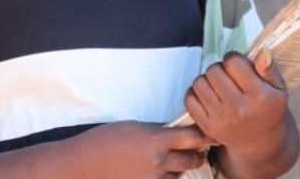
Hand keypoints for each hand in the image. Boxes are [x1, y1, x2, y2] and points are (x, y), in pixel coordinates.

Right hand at [71, 121, 215, 178]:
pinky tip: (158, 171)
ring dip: (180, 167)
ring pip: (180, 174)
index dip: (207, 135)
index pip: (193, 137)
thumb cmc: (106, 140)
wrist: (85, 163)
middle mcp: (158, 161)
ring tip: (170, 159)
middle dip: (198, 154)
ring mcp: (153, 178)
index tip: (214, 134)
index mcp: (156, 139)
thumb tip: (177, 129)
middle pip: (192, 159)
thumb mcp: (135, 127)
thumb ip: (158, 130)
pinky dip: (166, 178)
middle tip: (198, 150)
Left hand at [183, 50, 289, 155]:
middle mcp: (239, 107)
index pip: (233, 61)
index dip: (234, 58)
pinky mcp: (207, 126)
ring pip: (199, 82)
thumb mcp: (278, 89)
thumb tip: (262, 52)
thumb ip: (269, 69)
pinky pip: (189, 99)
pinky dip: (195, 92)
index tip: (237, 65)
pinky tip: (208, 95)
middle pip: (214, 70)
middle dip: (220, 68)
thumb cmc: (268, 110)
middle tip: (228, 76)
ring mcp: (221, 118)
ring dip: (207, 80)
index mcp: (258, 95)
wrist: (259, 141)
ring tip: (218, 85)